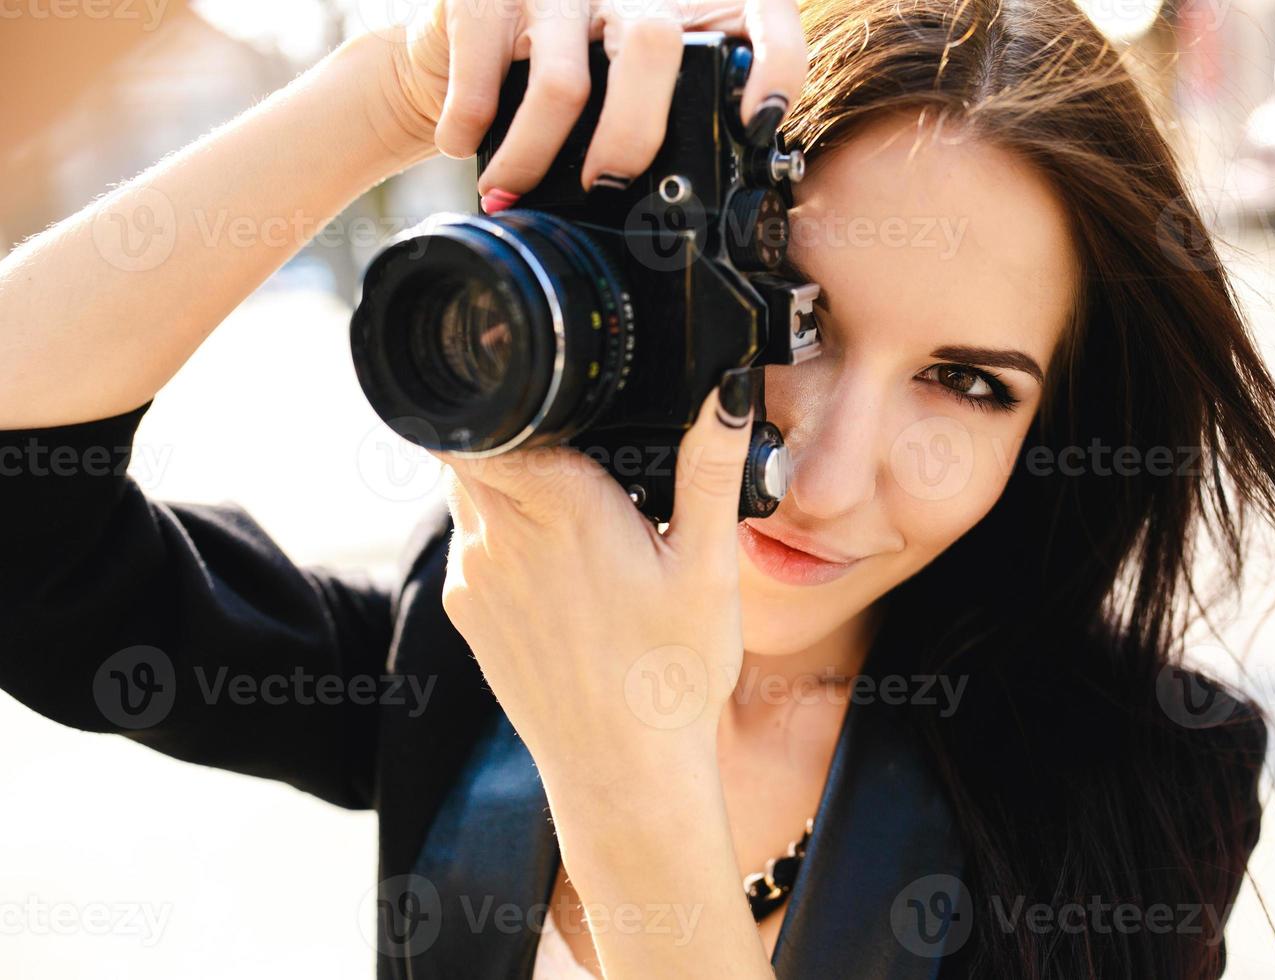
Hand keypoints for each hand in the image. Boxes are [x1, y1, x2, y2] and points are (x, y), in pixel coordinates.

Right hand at [376, 0, 806, 193]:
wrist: (458, 40)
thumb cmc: (564, 78)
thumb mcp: (630, 91)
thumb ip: (676, 117)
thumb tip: (712, 199)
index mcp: (686, 9)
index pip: (761, 14)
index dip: (775, 64)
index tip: (759, 121)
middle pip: (653, 49)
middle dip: (628, 139)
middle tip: (603, 187)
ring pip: (564, 82)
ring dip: (532, 156)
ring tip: (511, 191)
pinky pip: (485, 71)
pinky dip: (470, 123)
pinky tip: (461, 143)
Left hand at [435, 371, 755, 795]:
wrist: (624, 775)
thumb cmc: (671, 676)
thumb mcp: (709, 568)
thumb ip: (710, 469)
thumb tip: (725, 393)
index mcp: (562, 506)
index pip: (498, 417)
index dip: (520, 401)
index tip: (559, 406)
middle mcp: (500, 534)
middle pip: (478, 446)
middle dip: (520, 441)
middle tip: (586, 467)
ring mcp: (474, 575)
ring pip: (469, 493)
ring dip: (508, 488)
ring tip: (577, 523)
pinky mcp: (466, 611)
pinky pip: (471, 546)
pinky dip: (503, 540)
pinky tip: (560, 575)